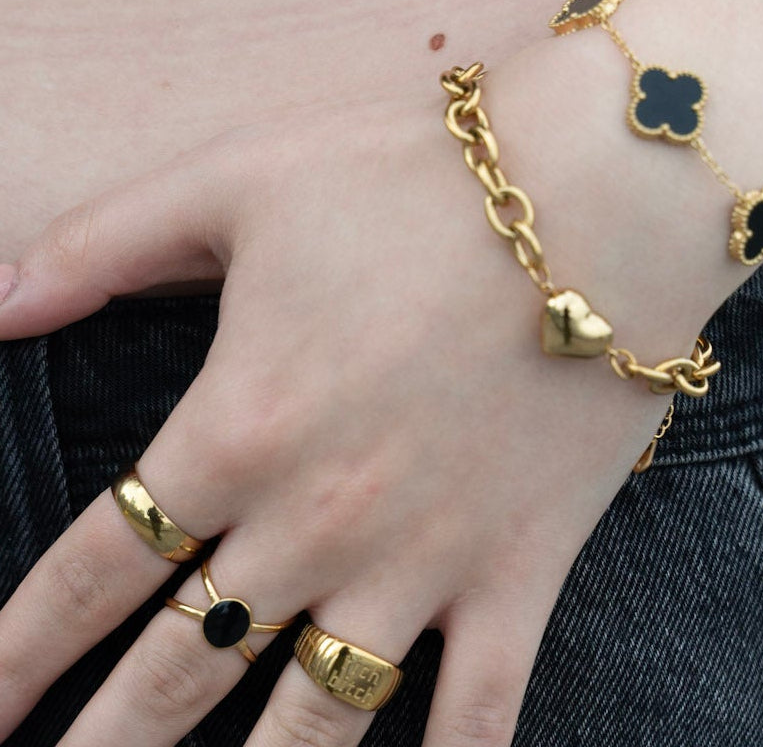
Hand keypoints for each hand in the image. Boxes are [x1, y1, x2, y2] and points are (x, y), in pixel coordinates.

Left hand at [0, 69, 694, 746]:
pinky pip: (478, 712)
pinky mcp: (523, 568)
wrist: (595, 197)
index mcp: (240, 426)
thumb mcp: (235, 182)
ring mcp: (426, 561)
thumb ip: (99, 244)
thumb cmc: (412, 180)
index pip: (92, 573)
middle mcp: (318, 520)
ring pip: (312, 725)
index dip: (17, 653)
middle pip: (178, 672)